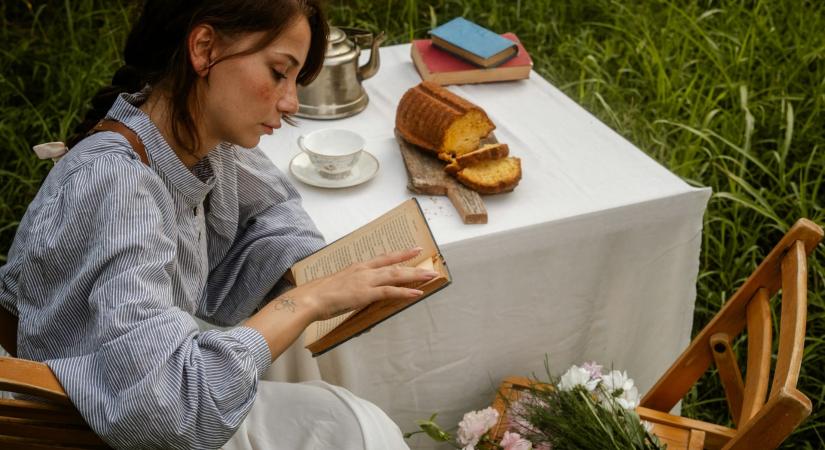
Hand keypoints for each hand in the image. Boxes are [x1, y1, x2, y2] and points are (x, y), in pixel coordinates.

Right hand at [294, 247, 439, 320]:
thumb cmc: (319, 294)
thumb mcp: (338, 285)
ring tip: (430, 276)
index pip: (383, 259)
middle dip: (412, 263)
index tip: (412, 250)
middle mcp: (364, 271)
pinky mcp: (365, 294)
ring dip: (414, 275)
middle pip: (393, 265)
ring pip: (396, 275)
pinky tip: (417, 293)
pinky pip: (390, 292)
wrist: (310, 299)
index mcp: (357, 268)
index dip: (399, 255)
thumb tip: (355, 291)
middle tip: (428, 262)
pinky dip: (405, 292)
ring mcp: (366, 281)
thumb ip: (350, 286)